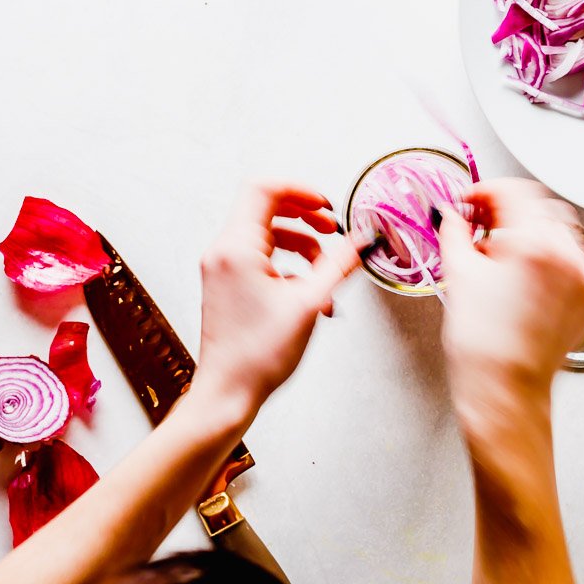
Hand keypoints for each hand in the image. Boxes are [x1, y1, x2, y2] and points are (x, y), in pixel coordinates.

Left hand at [195, 180, 364, 416]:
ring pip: (266, 234)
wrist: (228, 393)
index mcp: (236, 247)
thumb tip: (362, 239)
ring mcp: (222, 268)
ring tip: (326, 269)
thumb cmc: (258, 355)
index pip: (264, 189)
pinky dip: (288, 264)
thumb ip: (339, 264)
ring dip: (302, 244)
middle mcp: (223, 252)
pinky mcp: (227, 284)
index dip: (301, 190)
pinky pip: (260, 257)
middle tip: (331, 230)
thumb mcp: (310, 303)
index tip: (326, 206)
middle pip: (266, 208)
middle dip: (305, 217)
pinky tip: (310, 291)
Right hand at [436, 178, 583, 426]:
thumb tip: (451, 215)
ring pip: (559, 231)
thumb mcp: (459, 276)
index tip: (469, 202)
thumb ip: (454, 232)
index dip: (484, 191)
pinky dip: (547, 257)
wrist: (504, 392)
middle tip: (479, 223)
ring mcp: (583, 279)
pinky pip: (570, 261)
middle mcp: (567, 257)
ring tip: (498, 253)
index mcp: (534, 243)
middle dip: (507, 209)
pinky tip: (520, 276)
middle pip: (539, 206)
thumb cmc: (482, 347)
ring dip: (529, 230)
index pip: (513, 190)